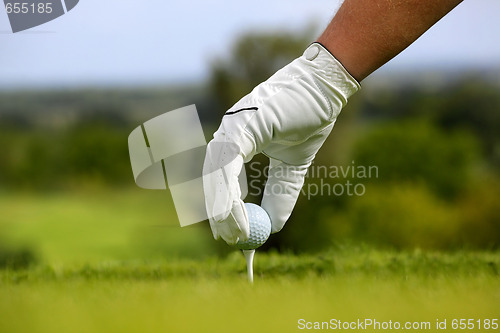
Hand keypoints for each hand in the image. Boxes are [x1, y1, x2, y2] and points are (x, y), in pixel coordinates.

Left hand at [203, 43, 359, 244]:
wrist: (324, 90)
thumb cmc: (309, 119)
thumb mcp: (293, 167)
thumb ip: (280, 193)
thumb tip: (273, 226)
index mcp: (237, 139)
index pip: (221, 177)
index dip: (222, 206)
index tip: (226, 230)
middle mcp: (228, 133)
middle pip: (212, 179)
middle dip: (217, 213)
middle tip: (226, 240)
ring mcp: (231, 128)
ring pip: (216, 176)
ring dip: (222, 209)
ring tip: (232, 236)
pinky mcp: (240, 127)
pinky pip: (228, 168)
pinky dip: (229, 195)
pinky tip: (233, 216)